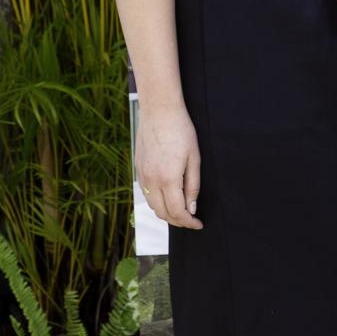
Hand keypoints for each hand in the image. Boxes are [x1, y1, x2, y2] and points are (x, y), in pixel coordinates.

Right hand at [136, 104, 202, 229]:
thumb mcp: (194, 159)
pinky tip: (168, 197)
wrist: (159, 111)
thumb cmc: (180, 131)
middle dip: (178, 221)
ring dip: (166, 213)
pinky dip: (157, 202)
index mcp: (168, 179)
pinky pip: (146, 194)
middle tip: (191, 220)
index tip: (198, 224)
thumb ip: (192, 186)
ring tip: (181, 210)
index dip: (189, 222)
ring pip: (153, 206)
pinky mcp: (138, 169)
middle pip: (163, 213)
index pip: (177, 212)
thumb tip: (191, 208)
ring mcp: (142, 176)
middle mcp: (152, 181)